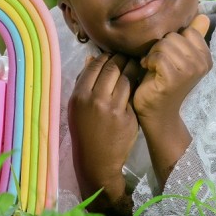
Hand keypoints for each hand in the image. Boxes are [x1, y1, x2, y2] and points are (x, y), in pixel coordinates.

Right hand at [68, 53, 139, 214]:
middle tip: (125, 56)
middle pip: (112, 69)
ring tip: (134, 64)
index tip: (110, 55)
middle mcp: (96, 100)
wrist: (97, 160)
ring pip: (127, 78)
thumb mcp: (76, 107)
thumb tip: (91, 58)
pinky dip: (136, 84)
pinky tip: (138, 80)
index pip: (95, 66)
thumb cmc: (84, 130)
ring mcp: (114, 109)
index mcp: (80, 96)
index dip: (104, 57)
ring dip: (132, 68)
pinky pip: (134, 93)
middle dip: (120, 59)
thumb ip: (83, 82)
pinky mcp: (129, 117)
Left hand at [133, 14, 211, 122]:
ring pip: (165, 44)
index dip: (172, 40)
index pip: (188, 31)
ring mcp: (190, 72)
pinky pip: (158, 56)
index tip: (167, 55)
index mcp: (205, 57)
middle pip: (174, 36)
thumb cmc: (164, 81)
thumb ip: (191, 38)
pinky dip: (149, 61)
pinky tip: (148, 70)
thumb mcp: (178, 56)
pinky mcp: (175, 78)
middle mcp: (201, 64)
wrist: (157, 111)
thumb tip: (203, 16)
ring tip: (152, 67)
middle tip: (157, 62)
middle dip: (160, 47)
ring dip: (153, 54)